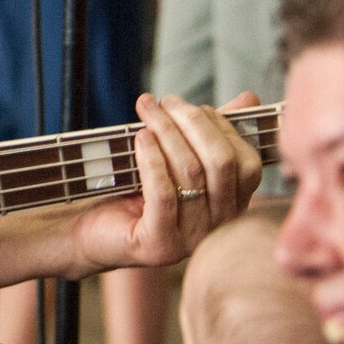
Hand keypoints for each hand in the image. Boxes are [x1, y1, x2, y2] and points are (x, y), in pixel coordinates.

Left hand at [73, 92, 262, 272]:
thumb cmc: (136, 191)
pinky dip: (152, 159)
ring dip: (167, 132)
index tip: (187, 106)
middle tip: (166, 101)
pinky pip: (164, 193)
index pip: (246, 161)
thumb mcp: (176, 158)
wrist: (93, 233)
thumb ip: (210, 132)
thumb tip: (249, 97)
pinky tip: (140, 137)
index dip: (220, 126)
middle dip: (193, 122)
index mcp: (232, 205)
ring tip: (147, 110)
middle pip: (221, 162)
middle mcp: (219, 226)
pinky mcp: (160, 245)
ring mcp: (191, 239)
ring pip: (191, 173)